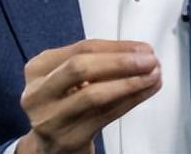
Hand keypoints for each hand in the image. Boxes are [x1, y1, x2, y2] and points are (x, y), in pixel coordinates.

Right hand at [16, 39, 161, 153]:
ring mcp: (51, 118)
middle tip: (148, 60)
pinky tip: (143, 92)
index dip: (116, 47)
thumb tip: (138, 52)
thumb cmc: (62, 103)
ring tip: (152, 76)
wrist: (48, 144)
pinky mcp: (68, 138)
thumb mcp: (67, 77)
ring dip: (130, 83)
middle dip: (121, 62)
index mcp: (38, 69)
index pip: (82, 48)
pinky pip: (104, 116)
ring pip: (95, 95)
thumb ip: (96, 62)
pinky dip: (129, 101)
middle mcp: (39, 93)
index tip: (142, 48)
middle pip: (81, 68)